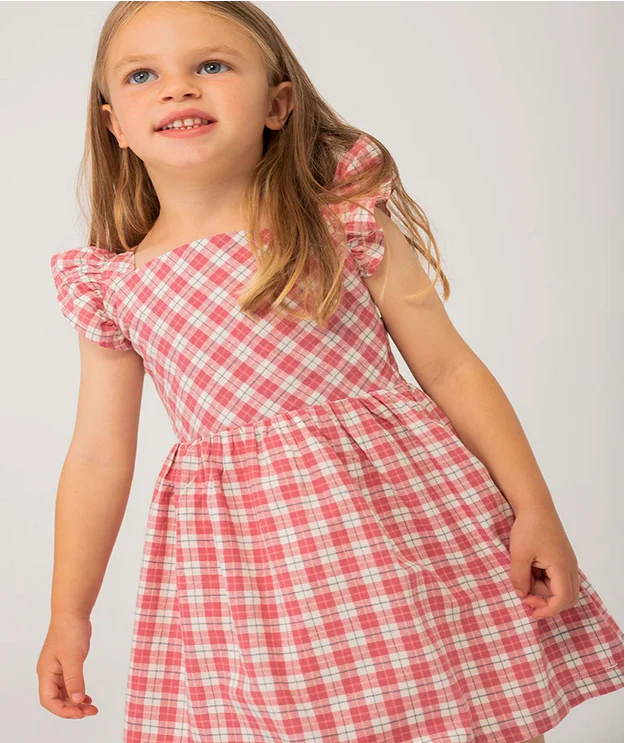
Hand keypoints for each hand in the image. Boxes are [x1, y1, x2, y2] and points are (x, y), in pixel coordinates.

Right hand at [36, 613, 98, 718]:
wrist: (73, 613)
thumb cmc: (69, 631)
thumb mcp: (73, 657)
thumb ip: (74, 680)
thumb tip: (76, 701)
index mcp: (46, 673)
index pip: (49, 700)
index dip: (63, 710)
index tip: (79, 713)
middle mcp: (49, 674)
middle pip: (56, 700)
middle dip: (72, 709)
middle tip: (90, 713)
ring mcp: (57, 669)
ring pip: (64, 693)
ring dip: (76, 702)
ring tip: (91, 708)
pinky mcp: (66, 664)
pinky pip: (69, 684)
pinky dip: (77, 692)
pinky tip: (87, 697)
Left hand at [508, 504, 578, 619]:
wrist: (535, 505)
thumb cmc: (528, 528)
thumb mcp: (519, 555)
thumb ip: (519, 578)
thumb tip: (521, 594)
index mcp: (562, 568)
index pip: (562, 600)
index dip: (548, 610)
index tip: (531, 612)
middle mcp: (569, 567)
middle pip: (566, 598)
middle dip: (546, 601)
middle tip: (525, 594)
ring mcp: (566, 561)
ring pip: (559, 587)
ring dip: (542, 587)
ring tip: (523, 571)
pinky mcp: (561, 557)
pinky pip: (556, 576)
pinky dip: (542, 578)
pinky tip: (529, 567)